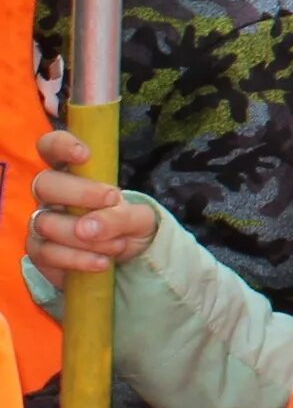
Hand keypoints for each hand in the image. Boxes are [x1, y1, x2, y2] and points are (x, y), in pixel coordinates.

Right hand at [27, 128, 155, 288]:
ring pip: (45, 222)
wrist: (128, 258)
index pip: (51, 148)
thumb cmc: (128, 225)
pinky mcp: (40, 251)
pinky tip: (102, 262)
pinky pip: (47, 253)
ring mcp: (42, 222)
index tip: (84, 155)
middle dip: (79, 192)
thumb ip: (119, 217)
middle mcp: (51, 195)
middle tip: (111, 199)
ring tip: (118, 244)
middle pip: (45, 183)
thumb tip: (87, 228)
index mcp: (74, 173)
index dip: (60, 145)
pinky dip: (77, 259)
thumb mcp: (138, 218)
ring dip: (84, 235)